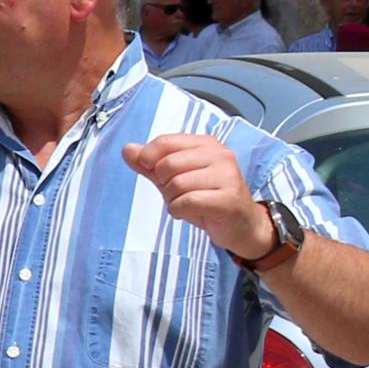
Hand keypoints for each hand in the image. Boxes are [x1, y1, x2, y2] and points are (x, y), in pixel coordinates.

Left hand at [123, 133, 275, 260]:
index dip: (148, 159)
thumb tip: (127, 149)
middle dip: (164, 185)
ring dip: (173, 200)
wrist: (241, 225)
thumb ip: (151, 164)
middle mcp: (220, 155)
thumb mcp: (175, 179)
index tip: (154, 173)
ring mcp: (227, 176)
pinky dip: (180, 211)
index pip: (164, 142)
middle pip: (167, 164)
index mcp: (206, 144)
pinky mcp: (229, 198)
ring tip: (188, 204)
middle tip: (179, 194)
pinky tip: (192, 213)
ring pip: (176, 184)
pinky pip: (187, 201)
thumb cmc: (208, 199)